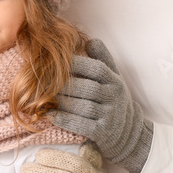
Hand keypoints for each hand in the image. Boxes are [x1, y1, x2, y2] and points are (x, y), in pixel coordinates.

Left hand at [52, 39, 153, 172]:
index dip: (77, 64)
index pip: (97, 68)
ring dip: (62, 102)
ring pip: (84, 107)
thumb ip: (102, 58)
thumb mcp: (113, 77)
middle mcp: (115, 97)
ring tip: (44, 97)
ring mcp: (110, 116)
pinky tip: (51, 115)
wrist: (128, 132)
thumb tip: (89, 40)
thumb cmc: (112, 99)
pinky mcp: (103, 133)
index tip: (58, 61)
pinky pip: (82, 125)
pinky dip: (65, 120)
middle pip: (88, 88)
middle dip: (65, 84)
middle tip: (43, 81)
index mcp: (115, 81)